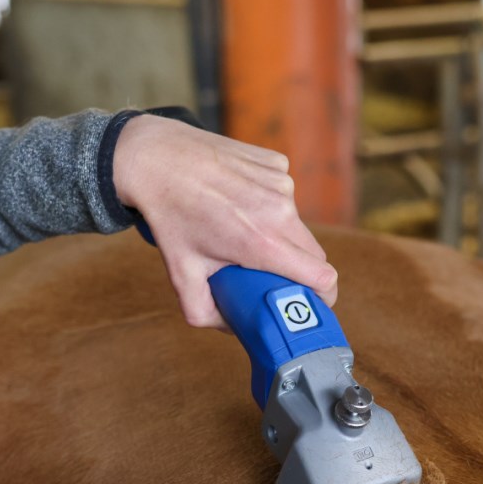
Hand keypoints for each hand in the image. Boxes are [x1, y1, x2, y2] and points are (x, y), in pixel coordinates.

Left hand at [111, 114, 337, 328]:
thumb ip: (205, 313)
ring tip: (244, 230)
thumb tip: (234, 326)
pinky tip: (240, 200)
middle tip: (275, 275)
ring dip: (281, 234)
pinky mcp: (276, 163)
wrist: (157, 157)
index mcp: (262, 243)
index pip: (323, 277)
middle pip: (314, 253)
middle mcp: (279, 211)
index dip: (325, 296)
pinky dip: (269, 204)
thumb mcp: (181, 274)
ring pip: (297, 223)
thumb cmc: (170, 217)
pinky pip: (285, 195)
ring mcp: (281, 183)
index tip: (316, 302)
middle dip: (301, 269)